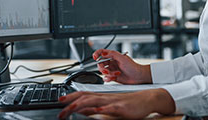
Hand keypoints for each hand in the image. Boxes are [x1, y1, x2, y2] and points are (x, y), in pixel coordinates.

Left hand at [57, 89, 174, 118]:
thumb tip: (86, 112)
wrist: (147, 99)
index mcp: (103, 96)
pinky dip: (100, 109)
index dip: (71, 97)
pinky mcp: (121, 108)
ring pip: (94, 100)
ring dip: (81, 105)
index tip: (60, 101)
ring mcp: (113, 101)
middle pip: (85, 97)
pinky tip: (93, 111)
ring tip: (70, 109)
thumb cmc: (130, 104)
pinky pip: (109, 108)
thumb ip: (100, 109)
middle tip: (59, 110)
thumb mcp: (112, 107)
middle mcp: (106, 97)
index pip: (84, 94)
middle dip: (71, 103)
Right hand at [92, 49, 150, 83]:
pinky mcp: (113, 77)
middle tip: (106, 72)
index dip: (97, 54)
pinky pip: (106, 78)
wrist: (138, 77)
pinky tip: (114, 77)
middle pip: (100, 64)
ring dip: (107, 74)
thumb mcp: (122, 58)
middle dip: (102, 68)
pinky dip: (108, 79)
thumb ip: (112, 54)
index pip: (102, 52)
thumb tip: (103, 53)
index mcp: (113, 56)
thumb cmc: (133, 67)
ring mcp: (112, 69)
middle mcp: (112, 62)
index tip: (94, 57)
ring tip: (115, 74)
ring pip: (103, 72)